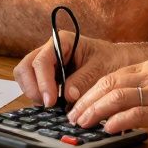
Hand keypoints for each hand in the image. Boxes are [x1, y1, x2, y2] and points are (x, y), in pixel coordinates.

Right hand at [12, 33, 147, 107]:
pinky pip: (35, 85)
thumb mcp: (101, 69)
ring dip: (34, 93)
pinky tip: (54, 104)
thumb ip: (83, 80)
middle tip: (47, 105)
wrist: (121, 62)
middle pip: (25, 67)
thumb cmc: (113, 60)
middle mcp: (51, 50)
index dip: (43, 82)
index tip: (51, 101)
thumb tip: (67, 95)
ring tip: (52, 106)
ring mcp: (48, 63)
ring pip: (26, 77)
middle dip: (32, 88)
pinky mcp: (49, 76)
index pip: (41, 61)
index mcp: (62, 41)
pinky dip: (39, 96)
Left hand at [67, 58, 147, 144]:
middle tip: (74, 115)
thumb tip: (117, 105)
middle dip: (87, 101)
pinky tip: (108, 129)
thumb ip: (146, 90)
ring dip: (96, 111)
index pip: (112, 75)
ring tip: (84, 123)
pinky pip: (136, 114)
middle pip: (110, 84)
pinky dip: (118, 121)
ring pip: (118, 97)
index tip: (78, 104)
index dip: (91, 90)